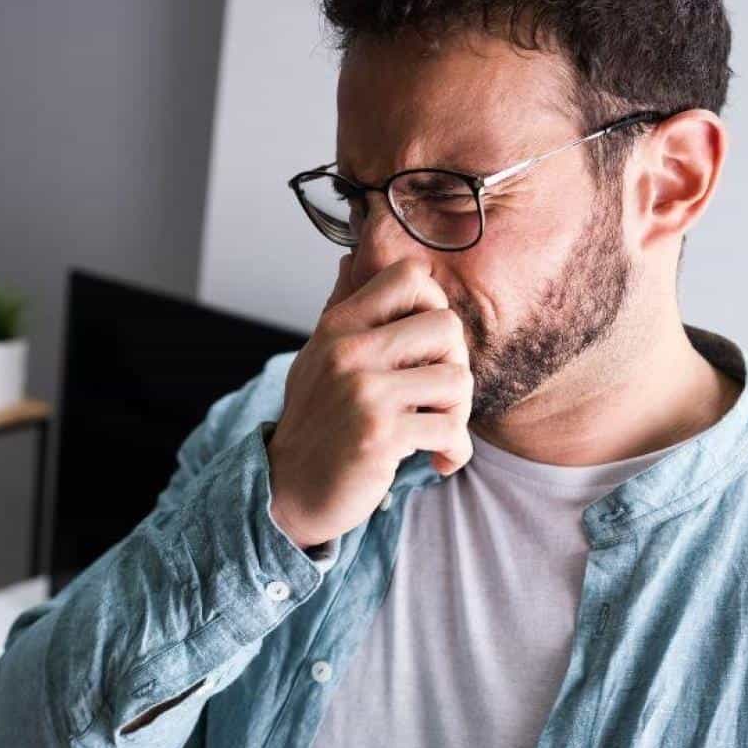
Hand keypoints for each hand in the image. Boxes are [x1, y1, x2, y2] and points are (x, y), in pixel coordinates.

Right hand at [266, 253, 473, 548]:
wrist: (288, 489)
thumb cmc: (314, 422)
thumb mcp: (317, 357)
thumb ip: (341, 309)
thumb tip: (350, 258)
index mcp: (339, 326)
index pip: (410, 277)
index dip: (435, 304)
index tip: (428, 344)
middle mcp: (349, 351)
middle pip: (446, 324)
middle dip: (456, 363)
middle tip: (440, 395)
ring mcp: (364, 392)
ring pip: (457, 379)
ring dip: (459, 413)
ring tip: (438, 430)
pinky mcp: (380, 435)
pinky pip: (451, 429)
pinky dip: (456, 451)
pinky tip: (439, 460)